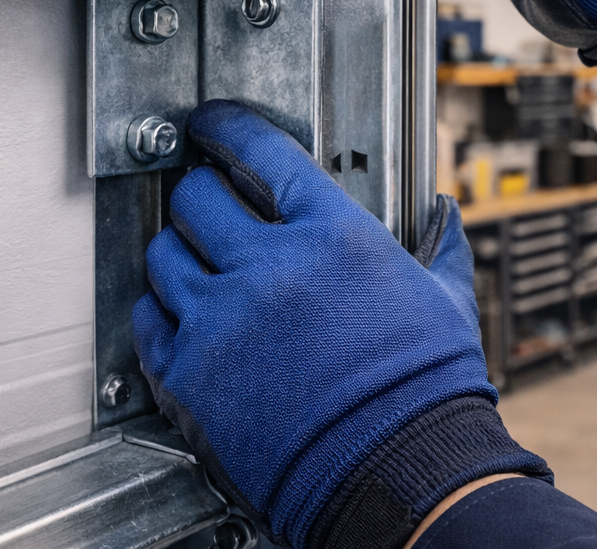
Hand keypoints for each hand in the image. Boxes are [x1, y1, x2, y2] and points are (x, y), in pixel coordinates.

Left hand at [133, 100, 545, 548]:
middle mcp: (271, 266)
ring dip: (178, 251)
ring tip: (196, 262)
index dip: (227, 126)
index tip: (211, 124)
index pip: (261, 150)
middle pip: (198, 196)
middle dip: (202, 193)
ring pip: (164, 253)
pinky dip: (161, 310)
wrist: (397, 471)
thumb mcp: (447, 299)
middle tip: (208, 203)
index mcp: (334, 234)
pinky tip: (183, 314)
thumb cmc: (426, 391)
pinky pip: (149, 318)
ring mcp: (225, 318)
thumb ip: (438, 245)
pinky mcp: (192, 372)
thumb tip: (441, 213)